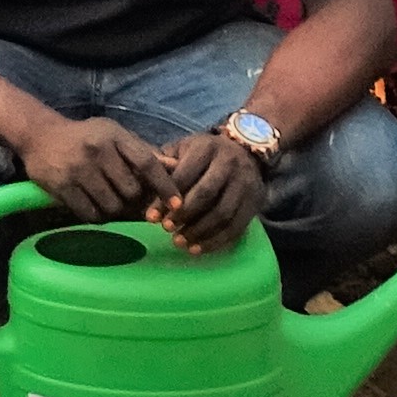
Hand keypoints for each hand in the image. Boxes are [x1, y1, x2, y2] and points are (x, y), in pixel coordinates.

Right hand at [12, 112, 169, 223]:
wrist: (39, 135)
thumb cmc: (85, 136)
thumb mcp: (114, 134)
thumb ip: (143, 151)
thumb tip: (175, 166)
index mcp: (113, 136)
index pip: (147, 163)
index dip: (165, 186)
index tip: (177, 204)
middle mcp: (97, 152)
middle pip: (131, 191)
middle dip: (136, 200)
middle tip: (133, 200)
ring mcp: (78, 171)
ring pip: (113, 206)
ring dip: (117, 210)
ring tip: (112, 201)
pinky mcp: (62, 188)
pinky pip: (91, 215)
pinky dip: (99, 216)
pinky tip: (96, 206)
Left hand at [147, 129, 264, 252]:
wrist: (246, 151)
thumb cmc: (205, 154)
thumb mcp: (184, 149)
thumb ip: (165, 165)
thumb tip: (141, 180)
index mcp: (207, 148)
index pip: (185, 174)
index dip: (167, 197)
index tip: (152, 217)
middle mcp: (229, 163)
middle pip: (206, 193)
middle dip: (184, 215)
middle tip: (166, 229)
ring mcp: (245, 183)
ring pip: (222, 213)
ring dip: (199, 232)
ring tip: (179, 242)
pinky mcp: (254, 202)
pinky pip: (236, 227)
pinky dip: (216, 241)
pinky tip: (197, 249)